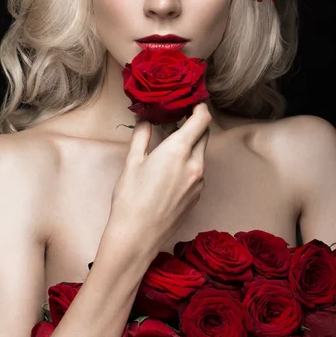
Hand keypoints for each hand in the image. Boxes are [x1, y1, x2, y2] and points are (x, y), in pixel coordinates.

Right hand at [107, 102, 211, 260]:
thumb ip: (142, 135)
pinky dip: (190, 162)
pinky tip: (172, 167)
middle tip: (178, 118)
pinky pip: (199, 170)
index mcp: (178, 150)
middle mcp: (194, 164)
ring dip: (191, 144)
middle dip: (194, 123)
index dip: (200, 106)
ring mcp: (199, 181)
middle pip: (204, 134)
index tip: (192, 100)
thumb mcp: (132, 161)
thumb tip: (145, 117)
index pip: (202, 119)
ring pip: (201, 153)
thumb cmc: (131, 198)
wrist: (138, 236)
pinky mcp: (198, 195)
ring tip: (171, 143)